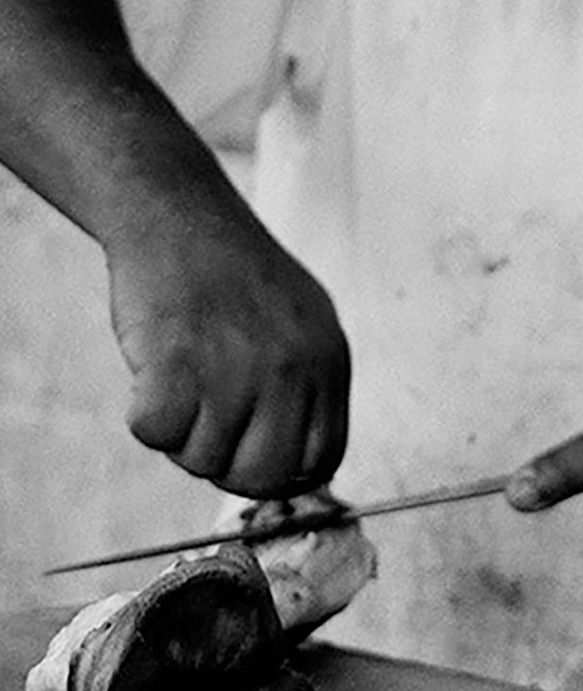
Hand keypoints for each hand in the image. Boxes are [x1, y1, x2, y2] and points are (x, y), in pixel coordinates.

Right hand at [105, 211, 349, 498]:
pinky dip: (146, 417)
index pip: (322, 460)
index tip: (251, 457)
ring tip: (182, 382)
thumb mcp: (303, 326)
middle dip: (228, 467)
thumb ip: (309, 391)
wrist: (180, 215)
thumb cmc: (235, 275)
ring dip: (182, 436)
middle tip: (206, 428)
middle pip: (264, 475)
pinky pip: (157, 435)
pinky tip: (154, 375)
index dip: (281, 473)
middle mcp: (292, 371)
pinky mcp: (178, 364)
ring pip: (203, 460)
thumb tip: (304, 469)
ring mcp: (237, 370)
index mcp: (329, 362)